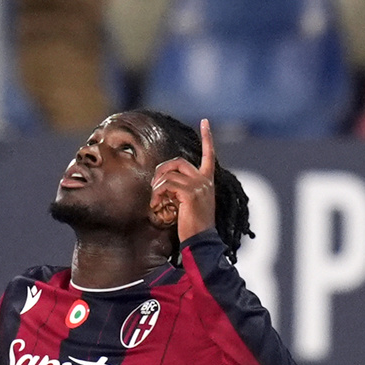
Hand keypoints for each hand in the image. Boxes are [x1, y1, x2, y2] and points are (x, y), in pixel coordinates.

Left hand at [150, 118, 214, 242]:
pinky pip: (166, 185)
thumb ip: (182, 190)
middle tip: (154, 185)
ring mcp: (198, 186)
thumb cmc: (194, 227)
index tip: (205, 122)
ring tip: (156, 202)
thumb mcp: (191, 204)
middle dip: (161, 170)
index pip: (210, 155)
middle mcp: (205, 180)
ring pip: (168, 174)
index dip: (207, 138)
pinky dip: (157, 194)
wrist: (201, 242)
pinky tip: (156, 205)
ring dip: (156, 187)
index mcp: (208, 181)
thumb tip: (164, 183)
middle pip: (177, 162)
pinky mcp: (190, 193)